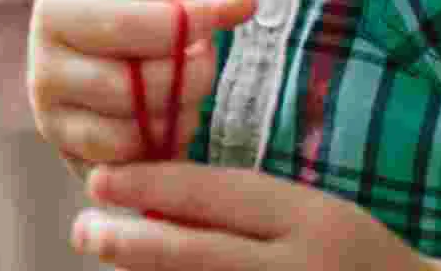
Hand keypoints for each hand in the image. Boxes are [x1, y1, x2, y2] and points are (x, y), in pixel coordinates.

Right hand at [28, 0, 256, 171]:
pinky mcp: (76, 163)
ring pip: (135, 135)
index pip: (128, 25)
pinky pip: (135, 171)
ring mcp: (53, 123)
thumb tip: (244, 4)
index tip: (225, 14)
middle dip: (188, 73)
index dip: (188, 22)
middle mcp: (41, 70)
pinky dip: (166, 147)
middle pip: (132, 88)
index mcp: (55, 9)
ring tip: (184, 84)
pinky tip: (171, 114)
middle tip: (204, 54)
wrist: (93, 40)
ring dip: (180, 113)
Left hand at [72, 163, 431, 269]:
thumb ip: (246, 208)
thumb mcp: (312, 216)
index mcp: (313, 221)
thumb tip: (157, 199)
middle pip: (201, 256)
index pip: (218, 197)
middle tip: (82, 226)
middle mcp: (303, 270)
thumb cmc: (357, 259)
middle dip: (134, 242)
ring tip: (108, 257)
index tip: (100, 178)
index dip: (153, 185)